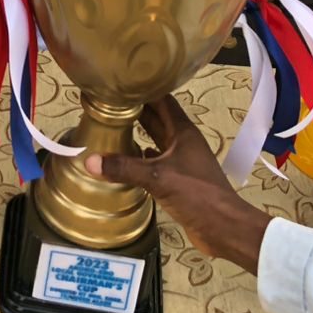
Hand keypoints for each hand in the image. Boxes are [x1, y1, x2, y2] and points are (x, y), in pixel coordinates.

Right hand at [85, 96, 271, 273]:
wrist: (224, 228)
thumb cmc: (197, 194)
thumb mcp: (158, 178)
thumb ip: (125, 168)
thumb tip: (89, 160)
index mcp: (183, 131)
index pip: (162, 100)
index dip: (143, 89)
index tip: (118, 84)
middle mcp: (182, 141)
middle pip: (158, 117)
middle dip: (136, 108)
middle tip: (108, 102)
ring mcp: (182, 160)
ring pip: (157, 138)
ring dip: (139, 131)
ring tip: (112, 124)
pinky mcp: (179, 178)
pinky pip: (157, 159)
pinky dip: (142, 155)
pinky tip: (128, 156)